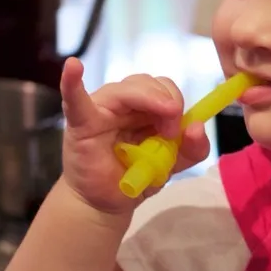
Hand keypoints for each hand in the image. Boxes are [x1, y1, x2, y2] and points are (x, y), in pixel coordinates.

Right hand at [59, 58, 209, 215]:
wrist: (106, 203)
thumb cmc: (135, 177)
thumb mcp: (172, 163)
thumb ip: (193, 148)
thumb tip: (197, 126)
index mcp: (144, 107)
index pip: (162, 86)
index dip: (175, 99)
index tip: (180, 127)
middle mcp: (122, 103)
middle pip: (145, 82)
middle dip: (165, 101)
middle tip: (170, 132)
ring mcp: (99, 110)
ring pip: (124, 89)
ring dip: (146, 100)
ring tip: (158, 131)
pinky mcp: (81, 124)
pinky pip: (75, 100)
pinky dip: (72, 83)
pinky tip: (72, 67)